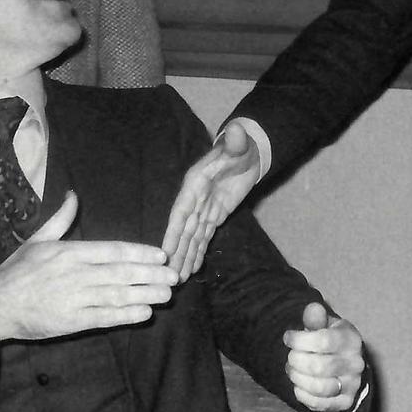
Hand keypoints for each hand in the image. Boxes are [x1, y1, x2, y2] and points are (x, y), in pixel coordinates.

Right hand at [0, 194, 176, 347]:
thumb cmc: (17, 271)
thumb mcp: (37, 240)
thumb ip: (60, 219)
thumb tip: (73, 195)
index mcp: (69, 252)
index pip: (112, 250)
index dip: (139, 253)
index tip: (161, 255)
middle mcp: (75, 273)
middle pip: (120, 272)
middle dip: (150, 274)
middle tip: (174, 276)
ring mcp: (74, 298)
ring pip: (116, 295)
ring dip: (144, 294)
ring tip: (166, 294)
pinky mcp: (70, 321)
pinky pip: (103, 317)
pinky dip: (125, 315)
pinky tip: (144, 313)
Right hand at [161, 121, 262, 279]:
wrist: (247, 152)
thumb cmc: (240, 146)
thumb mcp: (239, 144)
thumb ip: (236, 141)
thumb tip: (237, 130)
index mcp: (195, 184)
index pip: (180, 212)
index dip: (172, 232)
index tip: (163, 252)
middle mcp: (194, 199)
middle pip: (183, 231)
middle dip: (175, 254)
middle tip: (167, 277)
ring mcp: (203, 209)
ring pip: (191, 238)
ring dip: (184, 258)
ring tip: (176, 280)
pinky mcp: (214, 215)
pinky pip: (203, 237)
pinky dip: (197, 253)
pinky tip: (191, 269)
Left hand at [281, 302, 364, 411]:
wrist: (347, 364)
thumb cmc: (332, 342)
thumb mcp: (326, 325)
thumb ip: (317, 319)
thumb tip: (312, 308)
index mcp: (351, 340)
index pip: (323, 341)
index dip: (299, 340)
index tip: (288, 337)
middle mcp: (356, 363)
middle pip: (319, 366)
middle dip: (296, 361)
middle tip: (290, 356)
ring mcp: (352, 385)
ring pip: (319, 387)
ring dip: (298, 379)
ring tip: (292, 370)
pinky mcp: (345, 402)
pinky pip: (319, 404)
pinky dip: (303, 395)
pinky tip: (298, 385)